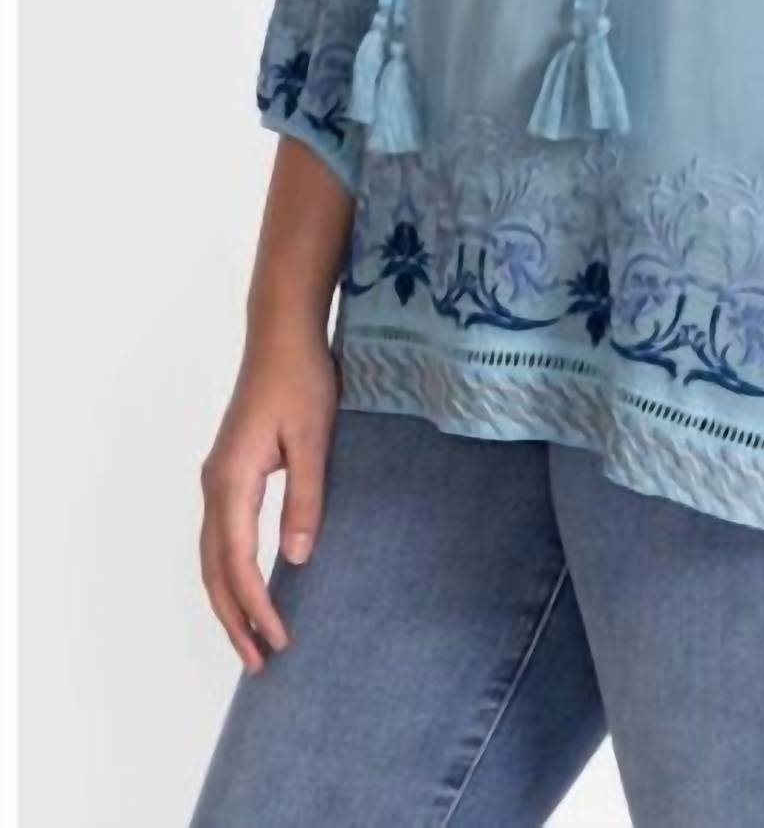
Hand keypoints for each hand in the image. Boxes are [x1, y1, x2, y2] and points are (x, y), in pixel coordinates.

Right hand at [198, 325, 337, 672]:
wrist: (282, 336)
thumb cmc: (302, 380)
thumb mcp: (314, 438)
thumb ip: (305, 498)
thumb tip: (298, 559)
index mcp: (231, 481)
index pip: (238, 562)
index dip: (256, 606)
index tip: (278, 639)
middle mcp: (215, 486)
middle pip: (214, 570)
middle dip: (234, 619)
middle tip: (259, 663)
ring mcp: (218, 479)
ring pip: (213, 556)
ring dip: (229, 600)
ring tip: (251, 639)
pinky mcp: (230, 472)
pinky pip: (222, 536)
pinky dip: (231, 571)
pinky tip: (251, 586)